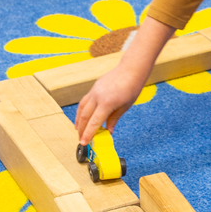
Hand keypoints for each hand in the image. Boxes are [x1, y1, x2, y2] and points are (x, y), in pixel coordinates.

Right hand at [74, 16, 173, 143]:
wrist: (131, 69)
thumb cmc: (132, 87)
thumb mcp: (125, 106)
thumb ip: (114, 119)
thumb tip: (108, 131)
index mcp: (107, 103)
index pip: (94, 122)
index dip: (88, 134)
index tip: (83, 143)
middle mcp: (97, 97)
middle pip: (85, 117)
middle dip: (81, 130)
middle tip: (81, 139)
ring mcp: (94, 91)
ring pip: (82, 108)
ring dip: (79, 120)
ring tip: (78, 130)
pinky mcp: (94, 87)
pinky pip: (84, 101)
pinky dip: (82, 110)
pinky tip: (83, 116)